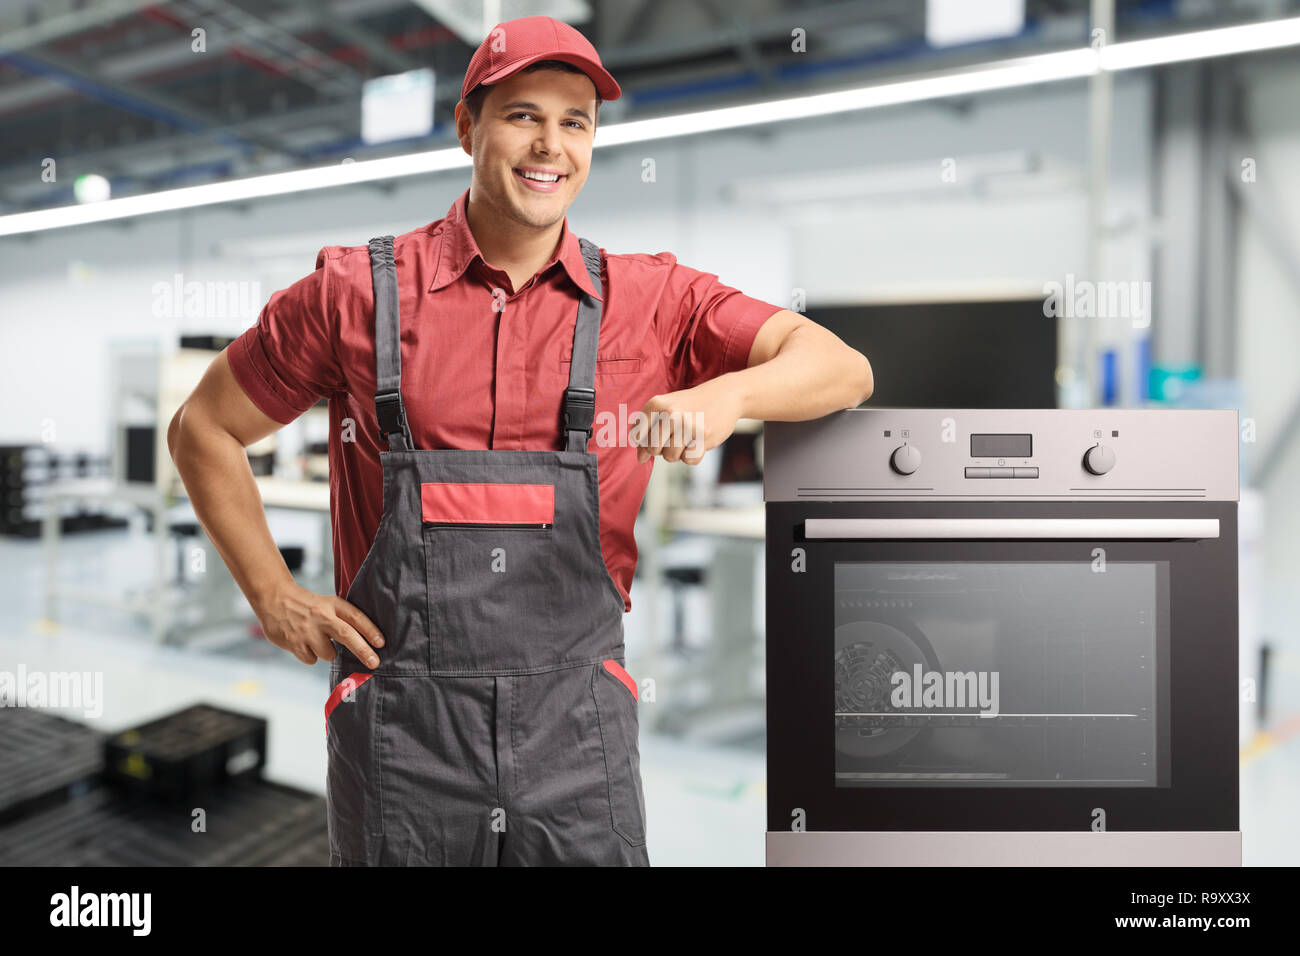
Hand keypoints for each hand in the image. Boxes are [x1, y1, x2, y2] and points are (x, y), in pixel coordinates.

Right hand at [253, 581, 384, 667]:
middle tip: (375, 663)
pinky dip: (310, 655)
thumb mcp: (328, 603)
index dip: (370, 630)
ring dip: (327, 652)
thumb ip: (343, 619)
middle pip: (347, 635)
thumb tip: (367, 642)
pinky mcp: (294, 643)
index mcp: (333, 605)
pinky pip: (312, 659)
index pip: (356, 617)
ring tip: (317, 640)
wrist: (274, 598)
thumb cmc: (307, 605)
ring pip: (329, 654)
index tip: (381, 643)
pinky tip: (303, 643)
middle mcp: (321, 617)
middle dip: (363, 651)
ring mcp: (307, 631)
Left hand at [631, 380, 742, 464]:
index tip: (659, 433)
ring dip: (678, 452)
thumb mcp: (665, 410)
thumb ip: (648, 433)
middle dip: (663, 448)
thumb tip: (640, 459)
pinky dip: (693, 455)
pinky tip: (698, 441)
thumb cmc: (690, 406)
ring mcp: (687, 425)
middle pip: (653, 449)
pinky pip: (689, 460)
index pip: (637, 437)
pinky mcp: (704, 436)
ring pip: (670, 457)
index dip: (647, 441)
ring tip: (688, 436)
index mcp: (656, 404)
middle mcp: (670, 413)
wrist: (724, 395)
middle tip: (676, 434)